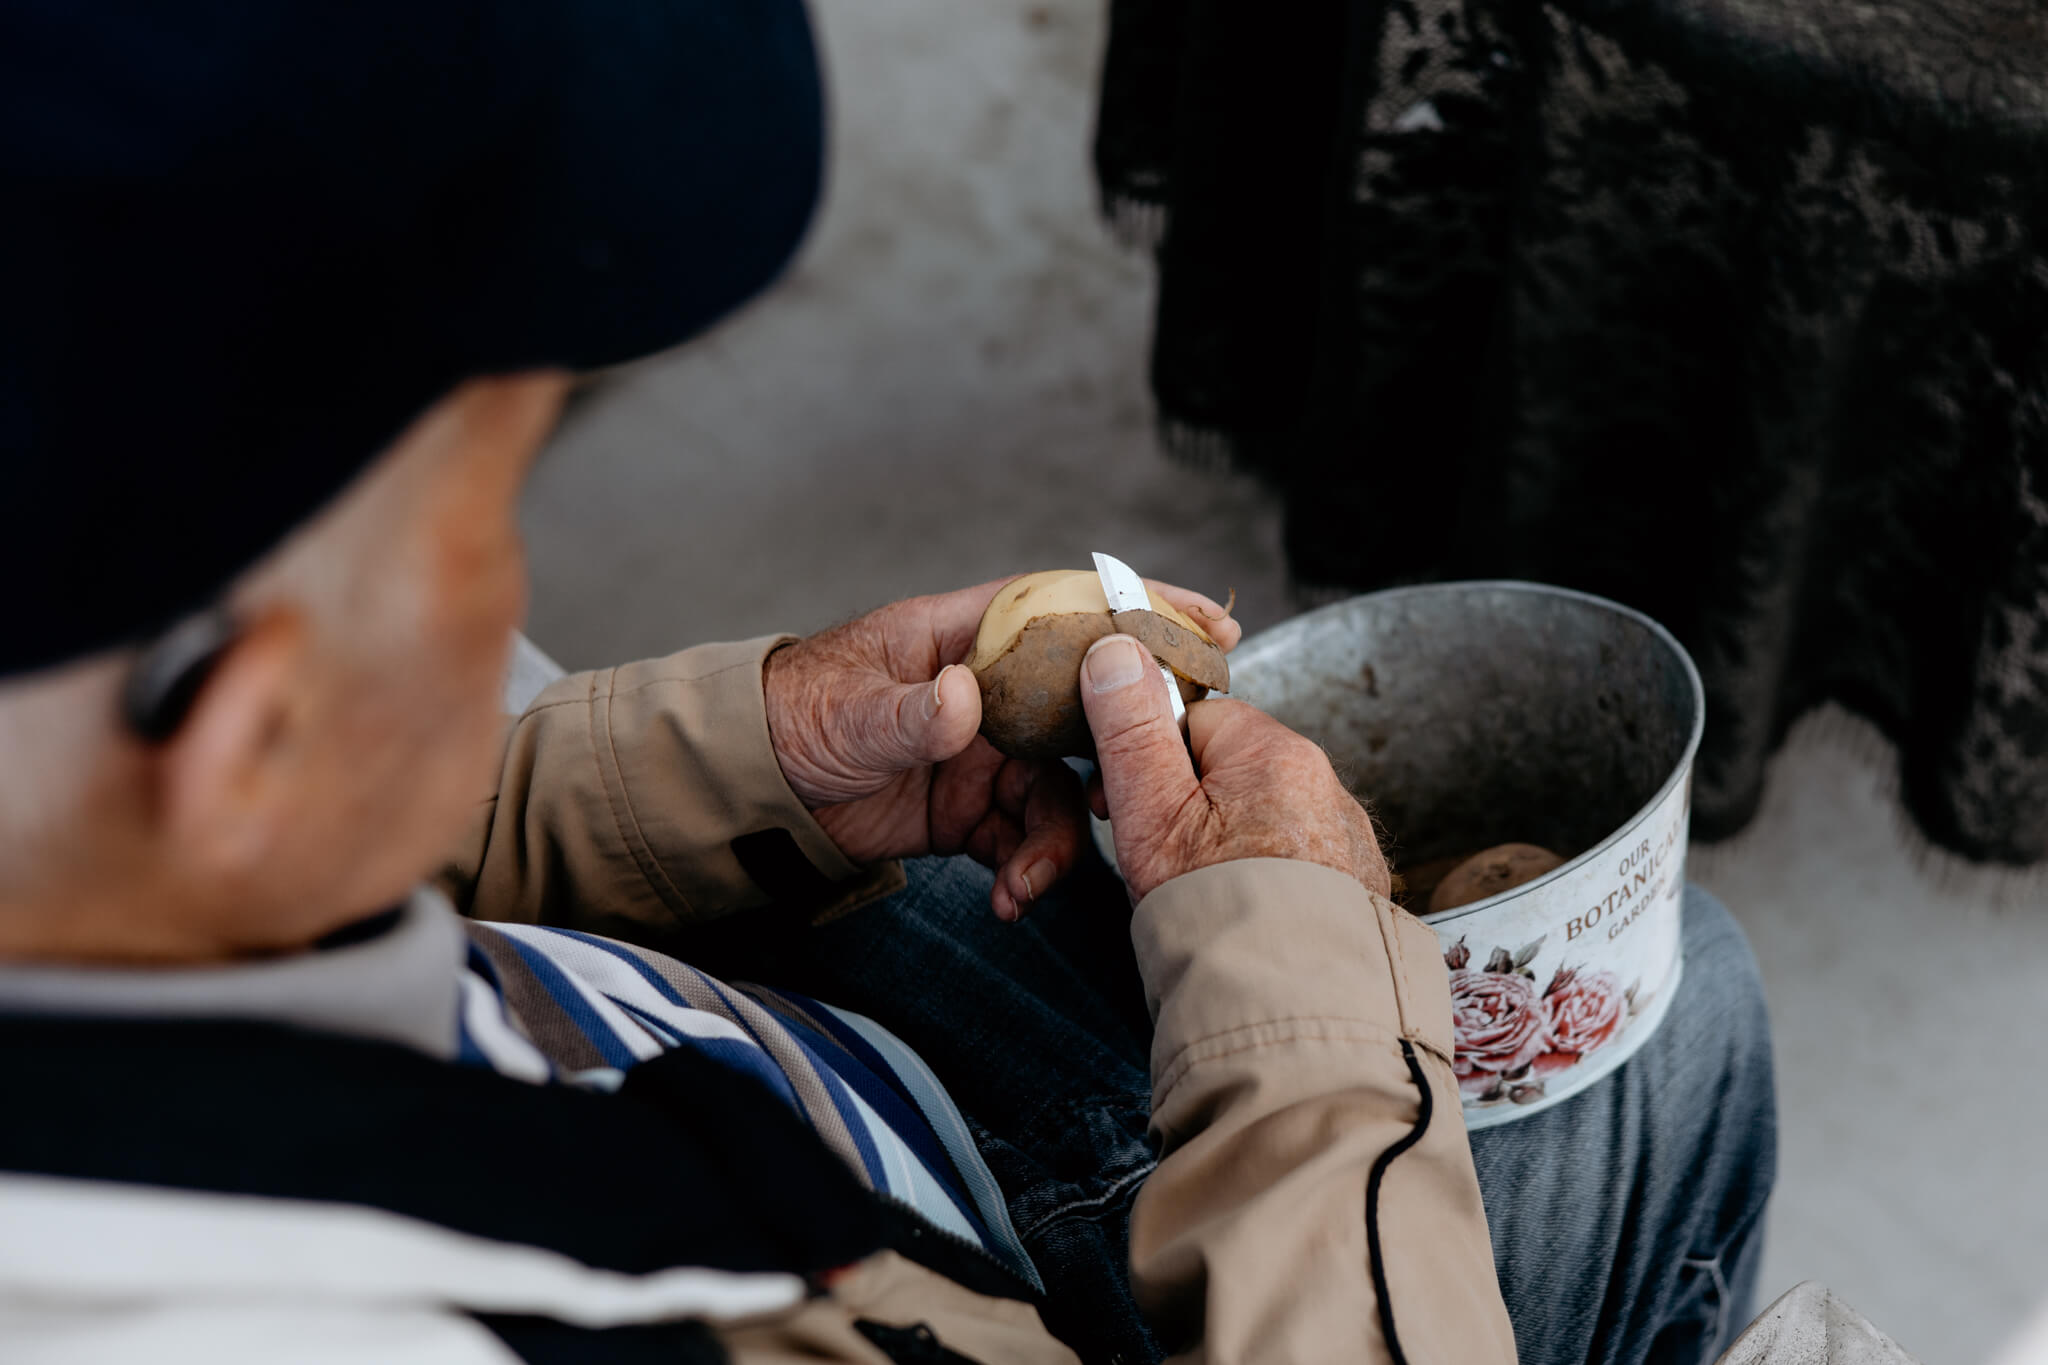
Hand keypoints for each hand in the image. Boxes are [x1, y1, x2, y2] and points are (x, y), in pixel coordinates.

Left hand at [763, 578, 1241, 919]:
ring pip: (1062, 793)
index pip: (1068, 608)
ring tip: (1028, 883)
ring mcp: (987, 754)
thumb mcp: (848, 712)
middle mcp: (992, 692)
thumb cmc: (793, 716)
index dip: (1137, 611)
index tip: (1204, 622)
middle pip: (1088, 708)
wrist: (751, 790)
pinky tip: (1007, 898)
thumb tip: (962, 697)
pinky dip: (1025, 871)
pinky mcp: (973, 812)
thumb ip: (909, 711)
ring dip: (1058, 843)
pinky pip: (1024, 841)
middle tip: (1167, 776)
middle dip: (1131, 744)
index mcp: (969, 638)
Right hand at [1079, 633, 1389, 903]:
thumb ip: (1130, 728)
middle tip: (1163, 860)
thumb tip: (1116, 648)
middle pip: (1231, 768)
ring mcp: (1348, 837)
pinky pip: (1299, 860)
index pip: (1196, 719)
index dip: (1151, 760)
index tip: (1129, 805)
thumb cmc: (1214, 915)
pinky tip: (1247, 912)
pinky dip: (1270, 878)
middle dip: (1191, 805)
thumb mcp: (1149, 815)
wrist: (1289, 1015)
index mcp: (1274, 751)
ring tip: (1204, 894)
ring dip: (1231, 842)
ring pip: (1264, 816)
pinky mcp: (1359, 885)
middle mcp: (1325, 784)